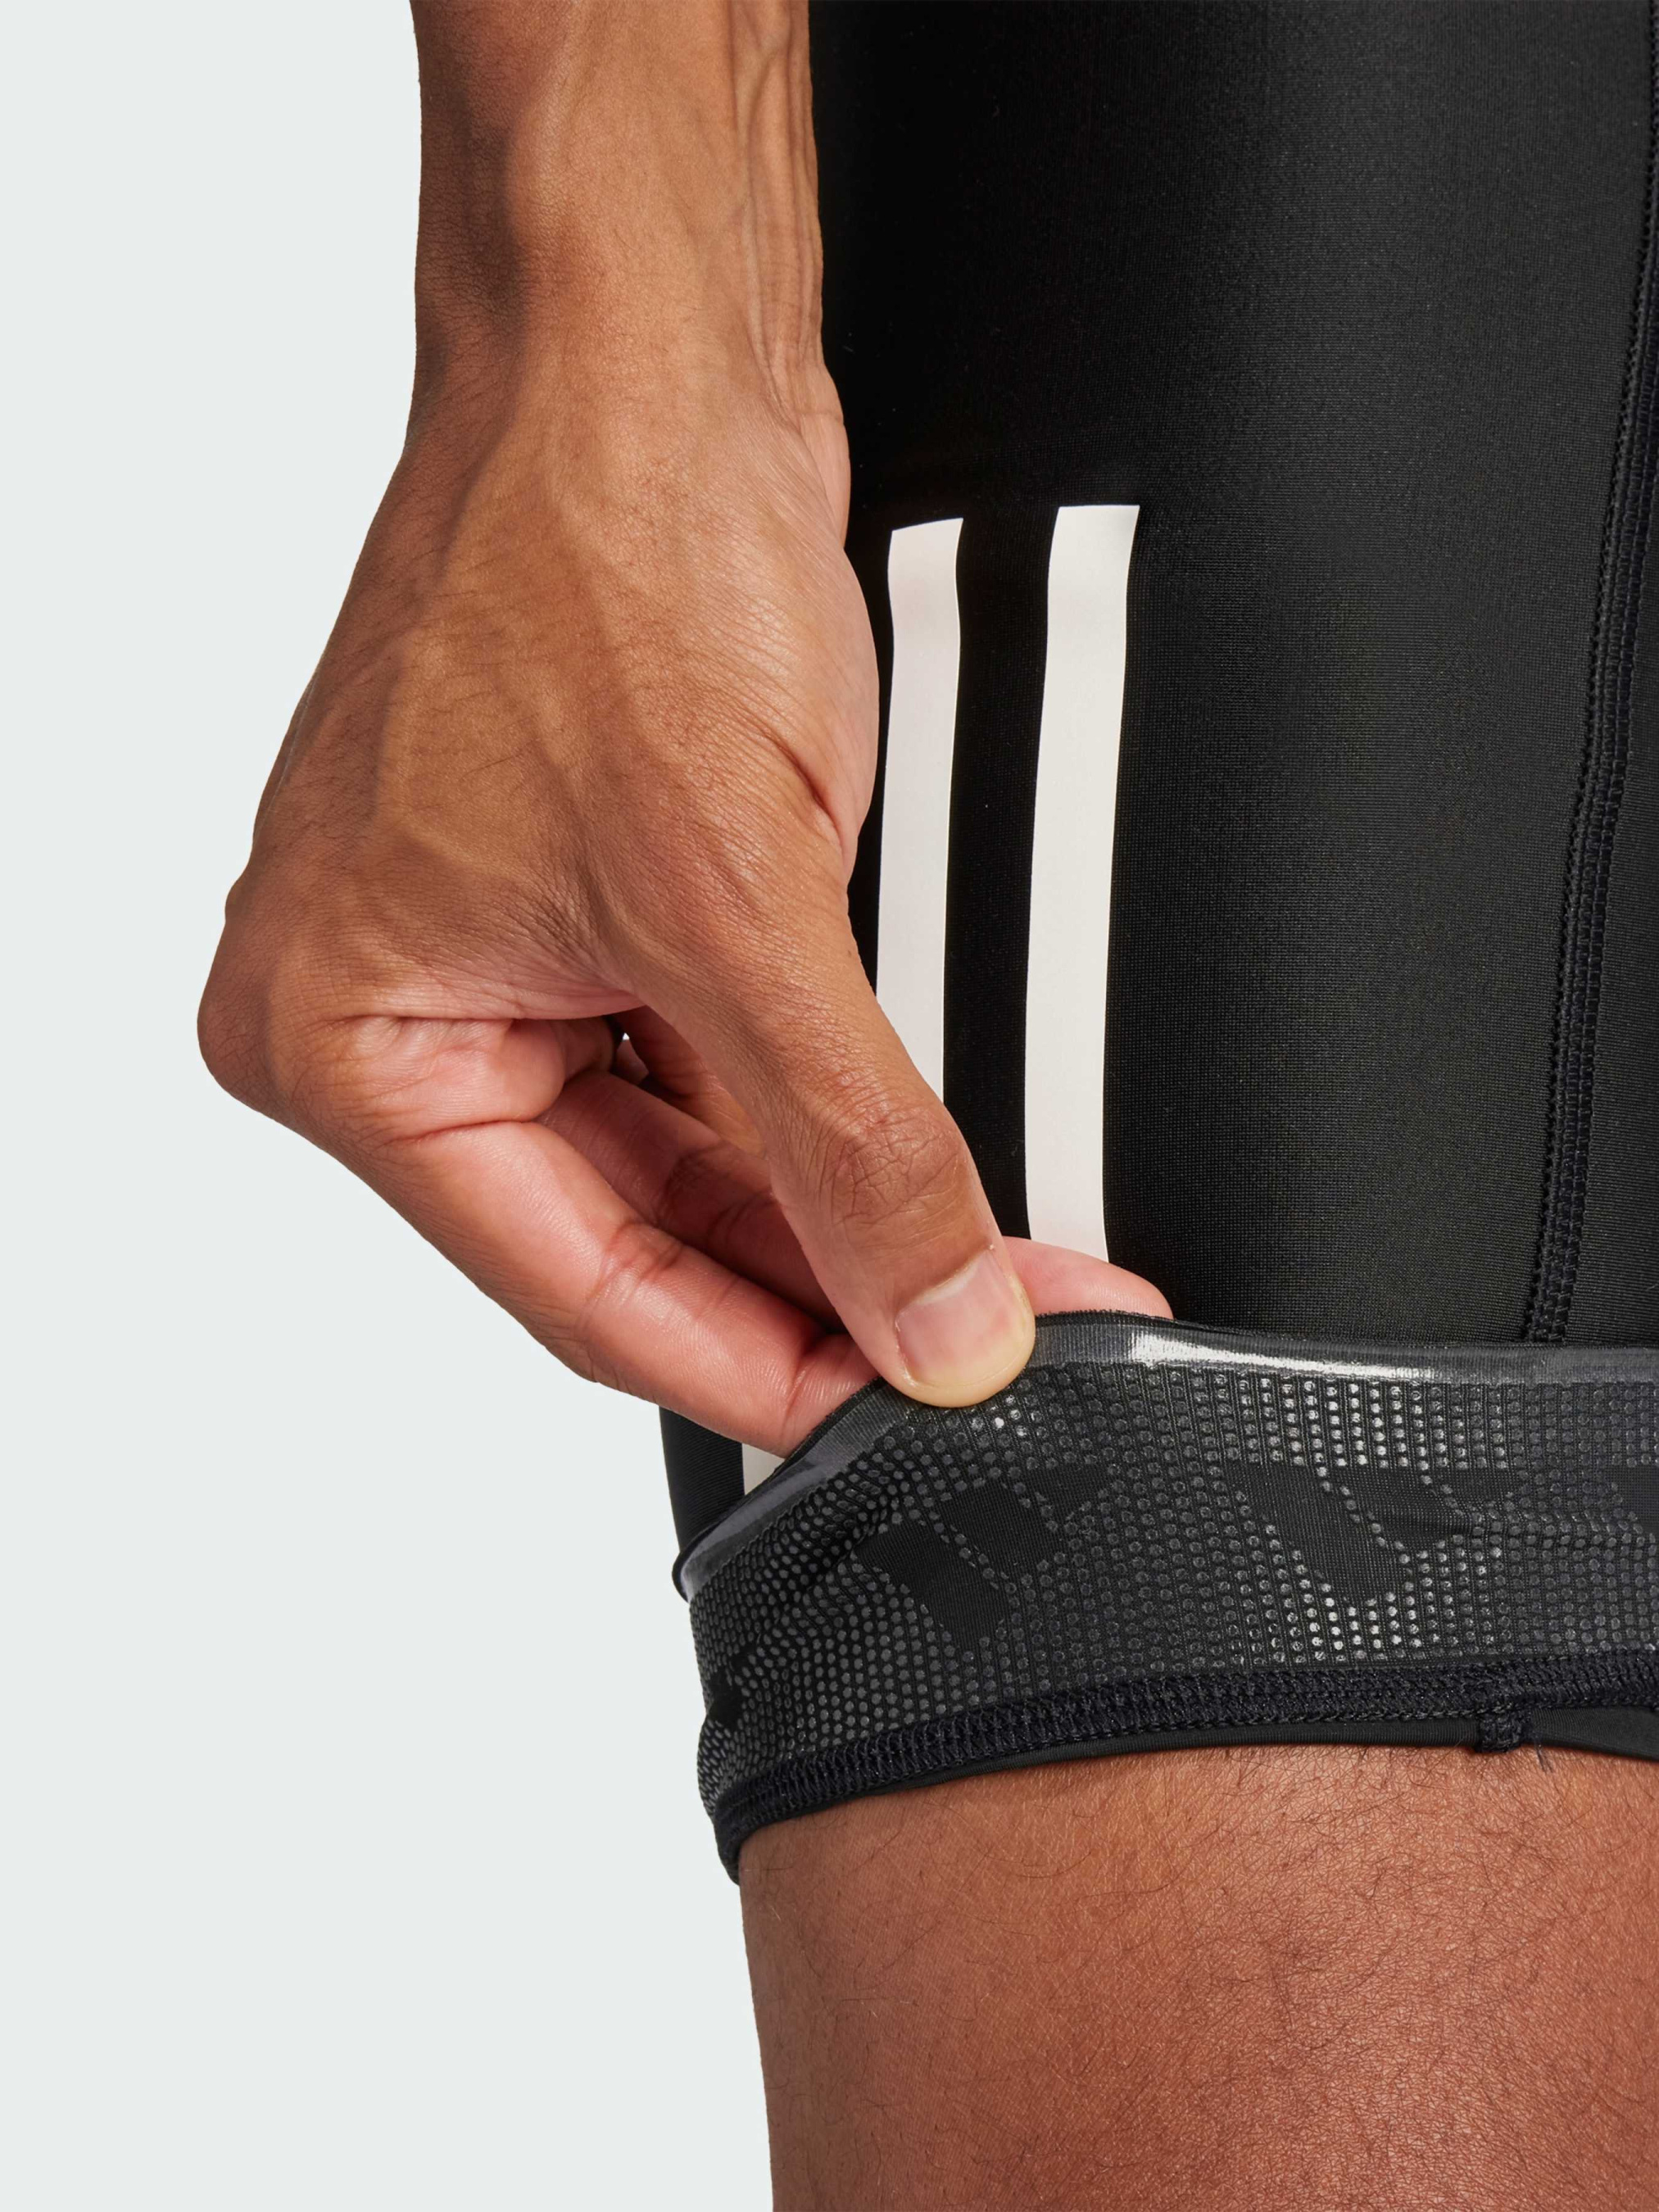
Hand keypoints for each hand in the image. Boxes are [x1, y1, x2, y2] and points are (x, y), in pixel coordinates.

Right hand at [199, 1, 1167, 1452]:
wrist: (649, 359)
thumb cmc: (600, 552)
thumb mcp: (738, 902)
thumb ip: (849, 1141)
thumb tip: (931, 1314)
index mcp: (344, 1033)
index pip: (574, 1289)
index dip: (760, 1367)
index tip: (906, 1408)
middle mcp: (401, 1006)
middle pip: (635, 1233)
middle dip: (820, 1285)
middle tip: (977, 1339)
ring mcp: (497, 955)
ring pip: (685, 1158)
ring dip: (830, 1205)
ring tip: (975, 1262)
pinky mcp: (591, 901)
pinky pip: (707, 1062)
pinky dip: (812, 1115)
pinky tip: (909, 1164)